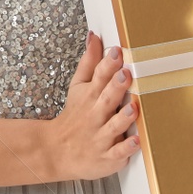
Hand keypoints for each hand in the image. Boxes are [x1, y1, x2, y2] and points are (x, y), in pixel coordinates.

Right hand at [48, 31, 140, 181]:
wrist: (56, 151)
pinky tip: (136, 141)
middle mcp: (96, 115)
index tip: (116, 51)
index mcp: (90, 96)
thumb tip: (94, 36)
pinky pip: (117, 153)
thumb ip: (89, 62)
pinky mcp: (107, 157)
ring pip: (114, 126)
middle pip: (107, 99)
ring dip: (123, 118)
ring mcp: (101, 136)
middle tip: (125, 74)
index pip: (98, 77)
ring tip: (132, 108)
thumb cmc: (74, 116)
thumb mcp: (78, 86)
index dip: (107, 64)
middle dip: (116, 87)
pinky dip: (126, 148)